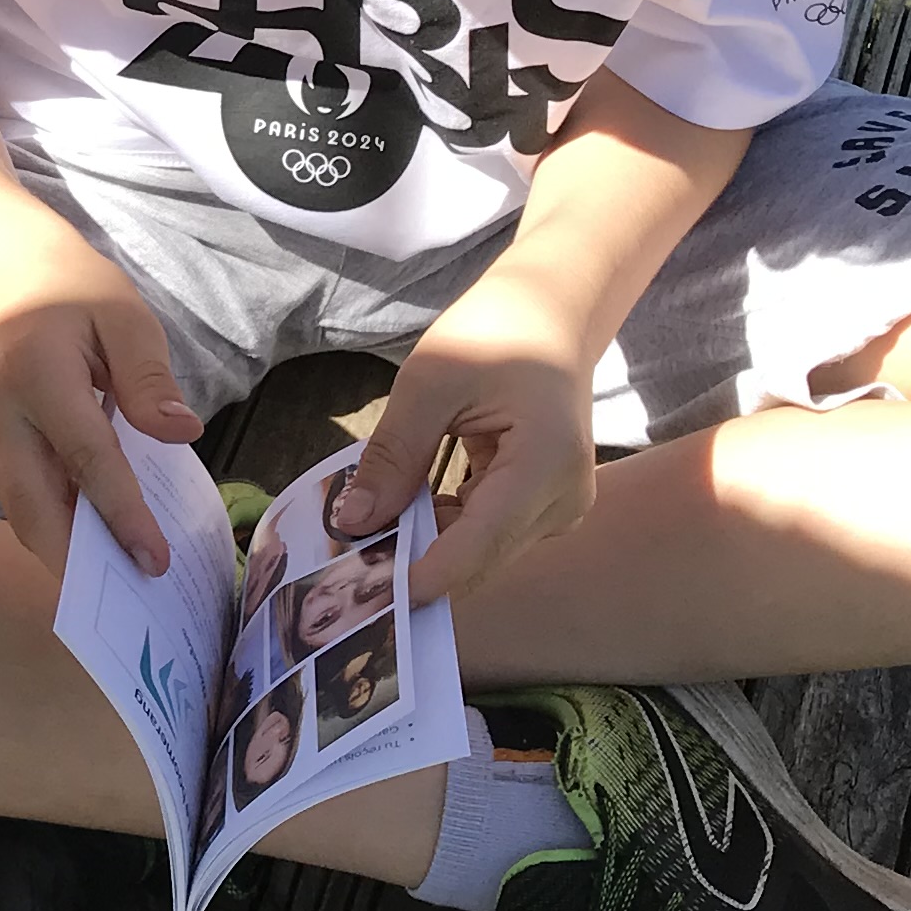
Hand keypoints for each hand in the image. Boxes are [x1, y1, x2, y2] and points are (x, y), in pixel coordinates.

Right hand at [0, 235, 196, 578]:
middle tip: (129, 601)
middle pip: (32, 507)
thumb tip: (181, 433)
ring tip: (120, 590)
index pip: (85, 458)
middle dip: (75, 561)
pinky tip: (102, 552)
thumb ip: (149, 377)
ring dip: (65, 556)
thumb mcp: (124, 318)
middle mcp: (4, 418)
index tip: (155, 560)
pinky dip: (61, 533)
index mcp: (38, 378)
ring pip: (24, 515)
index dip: (121, 514)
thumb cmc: (78, 297)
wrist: (14, 284)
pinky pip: (28, 503)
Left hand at [330, 271, 596, 602]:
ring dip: (425, 545)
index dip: (423, 576)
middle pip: (479, 557)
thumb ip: (393, 457)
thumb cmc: (495, 331)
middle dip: (414, 563)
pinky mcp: (546, 506)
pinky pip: (487, 534)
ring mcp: (560, 507)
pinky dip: (443, 527)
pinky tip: (405, 510)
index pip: (479, 545)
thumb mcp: (430, 384)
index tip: (368, 596)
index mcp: (546, 465)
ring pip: (480, 551)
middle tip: (346, 562)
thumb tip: (352, 522)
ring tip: (368, 529)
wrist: (551, 314)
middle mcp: (564, 500)